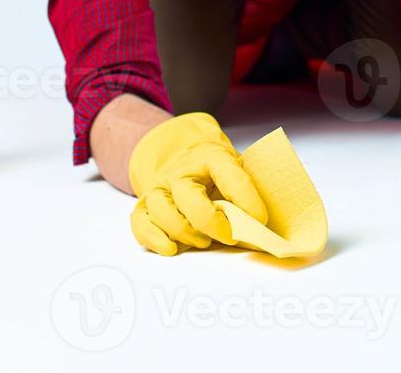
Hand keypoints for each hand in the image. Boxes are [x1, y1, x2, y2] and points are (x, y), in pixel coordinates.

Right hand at [127, 112, 267, 255]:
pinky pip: (140, 223)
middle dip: (212, 222)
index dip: (248, 200)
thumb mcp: (235, 168)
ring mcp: (160, 187)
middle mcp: (181, 172)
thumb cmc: (213, 168)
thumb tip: (260, 229)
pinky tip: (171, 248)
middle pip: (190, 197)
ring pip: (162, 210)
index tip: (261, 220)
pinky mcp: (144, 205)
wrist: (179, 151)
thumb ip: (246, 193)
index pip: (230, 176)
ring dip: (184, 232)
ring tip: (203, 242)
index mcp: (212, 157)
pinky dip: (153, 239)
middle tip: (229, 236)